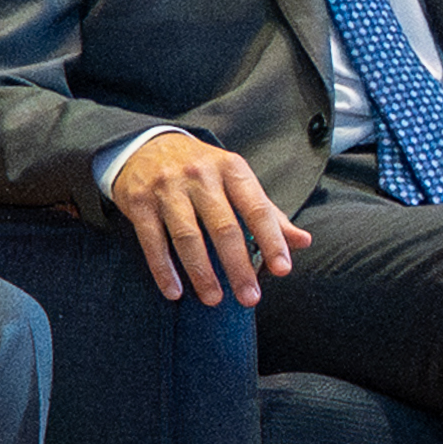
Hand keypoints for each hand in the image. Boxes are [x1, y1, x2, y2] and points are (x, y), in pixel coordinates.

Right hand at [101, 128, 304, 307]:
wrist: (147, 145)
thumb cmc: (202, 171)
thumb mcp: (236, 180)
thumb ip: (268, 212)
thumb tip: (303, 242)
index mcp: (231, 169)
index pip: (257, 208)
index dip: (272, 240)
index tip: (282, 269)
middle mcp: (200, 175)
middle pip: (223, 227)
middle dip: (238, 266)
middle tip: (250, 298)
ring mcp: (168, 187)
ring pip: (187, 236)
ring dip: (201, 272)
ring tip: (213, 299)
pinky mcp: (139, 201)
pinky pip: (152, 241)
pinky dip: (163, 269)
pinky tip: (174, 292)